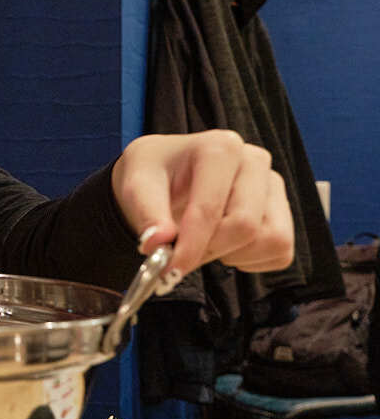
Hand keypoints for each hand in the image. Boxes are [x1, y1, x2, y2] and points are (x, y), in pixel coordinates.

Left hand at [111, 130, 294, 282]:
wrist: (166, 174)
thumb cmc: (154, 175)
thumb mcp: (136, 186)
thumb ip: (146, 214)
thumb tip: (157, 243)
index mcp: (220, 148)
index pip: (211, 208)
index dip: (190, 246)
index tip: (170, 270)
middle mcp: (254, 162)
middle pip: (245, 226)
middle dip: (209, 250)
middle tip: (180, 256)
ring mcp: (273, 186)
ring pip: (272, 240)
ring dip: (232, 255)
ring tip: (203, 241)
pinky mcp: (283, 212)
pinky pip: (280, 253)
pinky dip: (251, 261)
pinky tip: (224, 246)